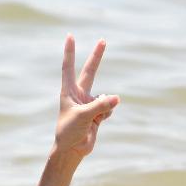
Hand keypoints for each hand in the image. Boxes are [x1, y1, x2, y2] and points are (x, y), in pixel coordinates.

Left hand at [54, 35, 118, 157]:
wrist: (72, 150)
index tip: (70, 36)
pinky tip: (97, 123)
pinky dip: (106, 114)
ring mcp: (89, 103)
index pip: (69, 67)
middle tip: (103, 40)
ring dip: (104, 107)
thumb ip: (100, 106)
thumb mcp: (84, 117)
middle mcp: (79, 94)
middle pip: (90, 71)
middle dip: (97, 56)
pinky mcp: (98, 112)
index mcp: (69, 91)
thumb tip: (117, 97)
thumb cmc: (70, 131)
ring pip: (105, 97)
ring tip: (92, 120)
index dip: (70, 51)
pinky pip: (109, 108)